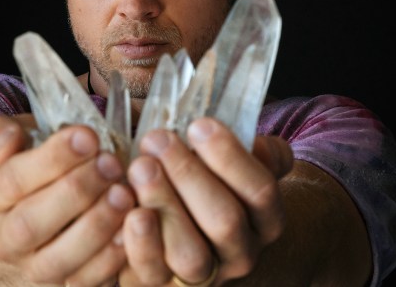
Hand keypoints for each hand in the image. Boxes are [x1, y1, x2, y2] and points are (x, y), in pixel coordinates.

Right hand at [0, 114, 135, 285]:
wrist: (38, 207)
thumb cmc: (34, 163)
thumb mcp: (15, 140)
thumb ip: (0, 133)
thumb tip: (5, 144)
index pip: (12, 180)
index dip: (52, 158)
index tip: (89, 136)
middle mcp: (4, 239)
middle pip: (30, 224)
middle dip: (76, 191)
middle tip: (111, 164)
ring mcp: (33, 267)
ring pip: (57, 260)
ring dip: (95, 226)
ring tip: (124, 193)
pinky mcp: (64, 284)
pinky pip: (84, 282)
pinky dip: (111, 258)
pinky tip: (132, 227)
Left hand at [118, 117, 292, 286]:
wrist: (192, 235)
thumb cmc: (208, 181)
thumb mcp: (233, 161)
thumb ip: (244, 145)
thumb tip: (245, 128)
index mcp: (266, 218)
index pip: (260, 191)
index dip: (230, 157)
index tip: (199, 124)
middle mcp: (243, 253)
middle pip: (225, 221)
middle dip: (188, 175)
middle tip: (157, 139)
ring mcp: (205, 276)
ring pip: (190, 253)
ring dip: (164, 204)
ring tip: (140, 167)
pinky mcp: (164, 286)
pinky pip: (153, 274)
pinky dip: (140, 243)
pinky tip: (129, 210)